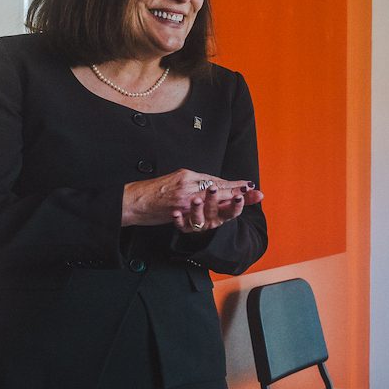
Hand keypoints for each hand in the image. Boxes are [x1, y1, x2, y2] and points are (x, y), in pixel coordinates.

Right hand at [121, 168, 261, 228]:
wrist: (133, 200)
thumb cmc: (154, 192)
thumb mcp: (176, 180)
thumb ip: (195, 183)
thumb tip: (213, 187)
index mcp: (189, 176)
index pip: (216, 180)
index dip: (234, 184)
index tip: (249, 185)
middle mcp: (188, 184)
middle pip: (219, 188)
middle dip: (238, 191)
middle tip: (255, 193)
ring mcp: (184, 197)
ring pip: (211, 199)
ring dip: (229, 200)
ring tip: (243, 200)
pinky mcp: (177, 209)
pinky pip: (197, 212)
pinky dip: (209, 212)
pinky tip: (220, 212)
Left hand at [170, 182, 264, 233]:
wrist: (186, 212)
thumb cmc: (211, 208)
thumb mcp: (227, 202)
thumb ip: (242, 196)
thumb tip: (260, 193)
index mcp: (222, 213)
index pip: (232, 210)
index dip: (236, 204)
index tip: (238, 196)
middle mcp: (211, 219)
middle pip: (214, 211)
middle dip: (214, 200)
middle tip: (213, 188)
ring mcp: (198, 223)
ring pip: (198, 219)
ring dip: (197, 210)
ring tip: (195, 200)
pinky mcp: (184, 226)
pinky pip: (181, 225)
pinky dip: (178, 220)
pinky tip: (176, 213)